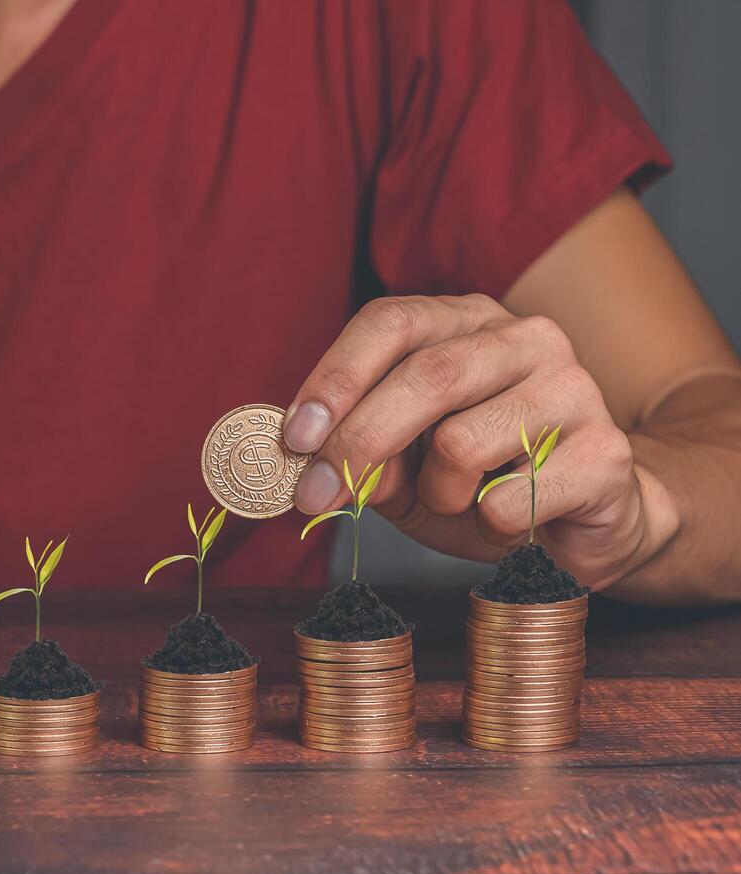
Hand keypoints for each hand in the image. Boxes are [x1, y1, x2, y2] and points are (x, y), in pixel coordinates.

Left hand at [283, 294, 677, 589]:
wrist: (589, 522)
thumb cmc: (482, 484)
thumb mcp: (405, 468)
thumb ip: (365, 453)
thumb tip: (313, 459)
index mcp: (466, 322)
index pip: (390, 323)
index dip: (335, 378)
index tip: (294, 438)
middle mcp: (524, 338)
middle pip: (424, 376)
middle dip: (358, 442)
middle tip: (315, 497)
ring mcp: (574, 388)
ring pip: (461, 442)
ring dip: (438, 492)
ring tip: (462, 501)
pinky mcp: (604, 452)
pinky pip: (508, 500)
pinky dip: (488, 525)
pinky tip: (511, 519)